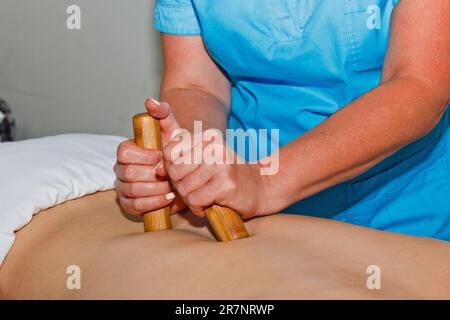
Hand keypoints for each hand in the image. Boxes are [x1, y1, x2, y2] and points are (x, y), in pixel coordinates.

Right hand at [114, 98, 185, 215]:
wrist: (185, 172)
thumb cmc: (176, 150)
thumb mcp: (172, 129)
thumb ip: (163, 112)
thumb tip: (149, 101)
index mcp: (127, 150)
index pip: (124, 152)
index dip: (145, 157)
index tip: (163, 158)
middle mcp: (120, 168)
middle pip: (129, 173)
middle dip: (154, 175)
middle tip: (171, 175)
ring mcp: (122, 186)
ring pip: (132, 190)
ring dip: (157, 189)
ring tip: (172, 186)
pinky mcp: (128, 203)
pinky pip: (134, 206)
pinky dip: (153, 202)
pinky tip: (167, 197)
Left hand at [163, 126, 270, 217]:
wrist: (260, 188)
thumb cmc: (225, 176)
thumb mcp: (203, 159)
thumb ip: (178, 159)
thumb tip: (156, 169)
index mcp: (207, 136)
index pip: (169, 152)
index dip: (172, 169)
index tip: (187, 175)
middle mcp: (214, 146)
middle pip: (174, 171)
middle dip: (181, 186)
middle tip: (197, 188)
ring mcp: (221, 164)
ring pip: (184, 188)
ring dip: (191, 199)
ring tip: (206, 196)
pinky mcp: (226, 184)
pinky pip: (195, 200)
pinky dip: (199, 208)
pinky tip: (211, 204)